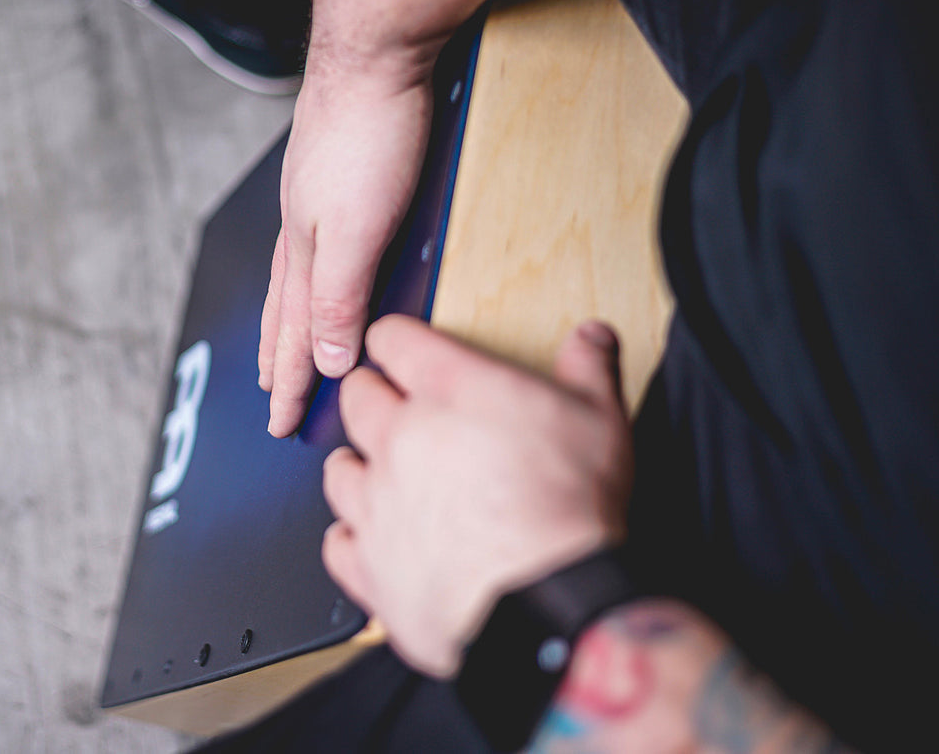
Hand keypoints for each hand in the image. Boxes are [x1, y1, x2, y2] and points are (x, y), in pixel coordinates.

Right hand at [257, 59, 432, 436]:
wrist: (374, 46)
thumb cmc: (369, 134)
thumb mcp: (359, 231)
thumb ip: (340, 299)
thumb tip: (327, 363)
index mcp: (306, 252)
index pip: (297, 336)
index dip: (291, 383)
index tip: (280, 424)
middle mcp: (301, 228)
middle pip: (286, 309)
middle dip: (279, 357)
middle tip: (269, 393)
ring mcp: (313, 197)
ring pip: (293, 276)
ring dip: (286, 317)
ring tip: (278, 338)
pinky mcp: (333, 169)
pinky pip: (309, 243)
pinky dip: (304, 272)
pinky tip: (315, 258)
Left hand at [321, 315, 632, 678]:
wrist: (548, 601)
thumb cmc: (571, 511)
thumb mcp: (601, 421)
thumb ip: (588, 370)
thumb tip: (590, 337)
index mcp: (449, 392)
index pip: (392, 339)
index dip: (394, 339)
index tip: (399, 346)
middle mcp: (400, 439)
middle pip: (356, 398)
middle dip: (371, 395)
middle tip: (393, 406)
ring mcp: (378, 503)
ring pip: (338, 468)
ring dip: (357, 465)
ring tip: (382, 472)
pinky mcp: (372, 565)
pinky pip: (337, 543)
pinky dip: (353, 539)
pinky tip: (374, 538)